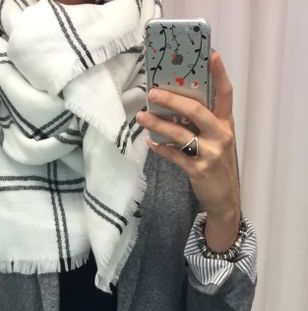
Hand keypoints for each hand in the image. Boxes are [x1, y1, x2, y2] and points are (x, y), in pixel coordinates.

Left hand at [135, 51, 240, 223]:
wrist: (225, 198)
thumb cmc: (217, 163)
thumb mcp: (216, 140)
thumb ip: (202, 123)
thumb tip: (174, 104)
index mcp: (226, 123)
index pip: (226, 93)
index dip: (220, 74)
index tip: (211, 55)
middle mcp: (220, 135)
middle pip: (196, 110)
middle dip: (172, 99)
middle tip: (152, 92)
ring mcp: (210, 153)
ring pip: (180, 133)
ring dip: (158, 124)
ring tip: (142, 117)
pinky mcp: (198, 170)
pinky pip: (174, 155)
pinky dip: (160, 148)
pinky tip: (151, 143)